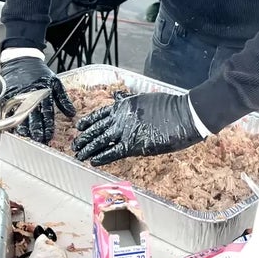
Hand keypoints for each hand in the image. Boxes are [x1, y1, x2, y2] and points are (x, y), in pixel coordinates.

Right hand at [1, 56, 74, 144]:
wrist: (22, 59)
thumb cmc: (39, 72)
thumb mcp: (55, 82)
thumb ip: (63, 99)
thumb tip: (72, 114)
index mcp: (44, 91)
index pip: (47, 111)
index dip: (48, 124)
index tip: (49, 135)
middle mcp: (31, 94)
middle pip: (34, 115)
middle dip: (36, 129)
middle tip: (38, 139)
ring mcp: (18, 94)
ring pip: (21, 113)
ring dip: (24, 126)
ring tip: (26, 136)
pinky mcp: (8, 94)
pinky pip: (9, 108)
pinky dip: (10, 118)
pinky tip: (12, 127)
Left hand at [72, 92, 201, 165]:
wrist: (183, 114)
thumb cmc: (169, 106)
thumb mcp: (145, 97)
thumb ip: (130, 99)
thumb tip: (117, 96)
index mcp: (124, 105)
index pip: (100, 114)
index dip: (89, 121)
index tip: (79, 126)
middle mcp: (120, 117)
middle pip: (97, 128)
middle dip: (84, 137)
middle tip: (75, 144)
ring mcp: (125, 130)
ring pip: (100, 140)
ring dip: (88, 148)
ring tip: (79, 154)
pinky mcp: (133, 144)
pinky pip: (112, 152)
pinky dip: (101, 157)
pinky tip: (92, 161)